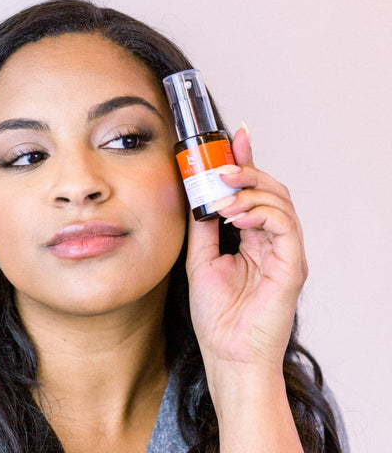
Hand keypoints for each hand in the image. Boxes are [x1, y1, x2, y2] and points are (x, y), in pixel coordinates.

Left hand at [186, 125, 307, 372]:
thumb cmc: (217, 315)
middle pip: (271, 191)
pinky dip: (262, 213)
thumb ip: (203, 227)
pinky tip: (238, 216)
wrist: (227, 353)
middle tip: (224, 165)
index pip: (253, 192)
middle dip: (247, 171)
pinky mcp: (293, 265)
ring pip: (281, 203)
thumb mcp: (201, 259)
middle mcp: (272, 241)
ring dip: (251, 192)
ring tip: (224, 199)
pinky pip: (285, 226)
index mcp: (252, 239)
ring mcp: (285, 252)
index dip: (246, 163)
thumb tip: (198, 196)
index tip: (235, 137)